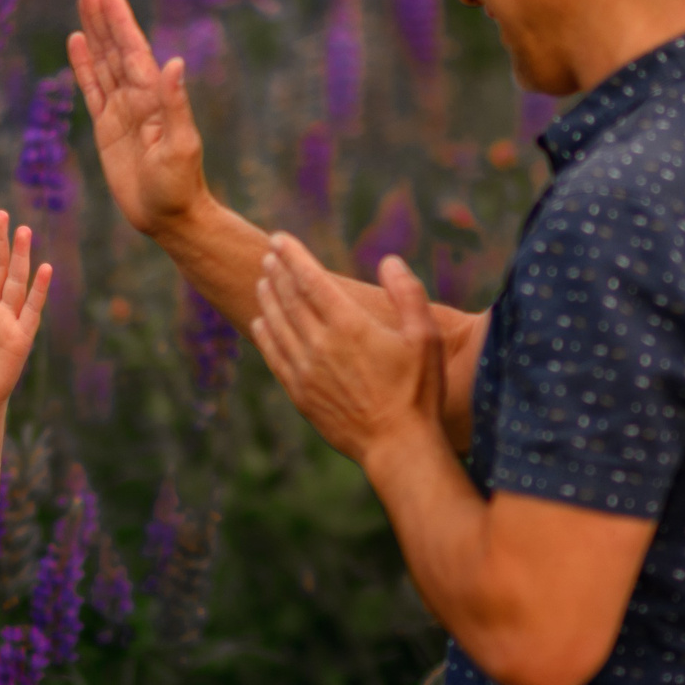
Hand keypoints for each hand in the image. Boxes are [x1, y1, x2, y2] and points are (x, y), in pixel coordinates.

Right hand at [68, 0, 209, 237]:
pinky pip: (92, 90)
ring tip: (84, 1)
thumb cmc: (180, 186)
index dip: (120, 24)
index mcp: (154, 99)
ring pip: (103, 64)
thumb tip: (174, 63)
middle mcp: (138, 98)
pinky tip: (77, 42)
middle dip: (103, 18)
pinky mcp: (106, 128)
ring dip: (93, 33)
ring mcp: (121, 111)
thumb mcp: (181, 147)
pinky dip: (84, 66)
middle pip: (115, 50)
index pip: (134, 53)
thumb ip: (176, 105)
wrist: (170, 218)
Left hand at [250, 237, 445, 464]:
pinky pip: (274, 356)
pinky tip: (259, 323)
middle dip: (278, 272)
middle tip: (269, 255)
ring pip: (277, 325)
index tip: (279, 239)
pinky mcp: (300, 394)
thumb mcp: (425, 337)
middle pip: (290, 298)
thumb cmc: (419, 391)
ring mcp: (306, 371)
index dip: (293, 256)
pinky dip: (264, 335)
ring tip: (262, 281)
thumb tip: (388, 261)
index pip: (311, 280)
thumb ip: (408, 294)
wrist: (398, 445)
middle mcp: (320, 344)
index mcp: (350, 325)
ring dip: (268, 299)